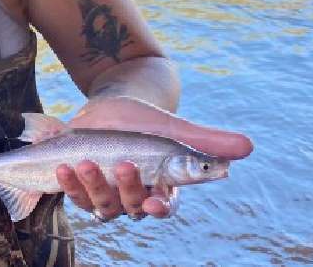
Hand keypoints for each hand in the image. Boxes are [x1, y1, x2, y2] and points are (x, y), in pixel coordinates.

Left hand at [56, 96, 252, 222]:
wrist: (110, 105)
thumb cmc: (146, 120)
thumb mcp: (174, 126)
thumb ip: (206, 140)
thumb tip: (248, 148)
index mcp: (162, 186)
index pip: (167, 206)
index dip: (161, 208)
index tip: (154, 202)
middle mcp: (135, 196)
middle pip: (132, 206)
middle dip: (126, 187)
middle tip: (124, 163)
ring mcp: (108, 194)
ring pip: (102, 205)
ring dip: (92, 187)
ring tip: (85, 162)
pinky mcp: (83, 187)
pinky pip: (76, 195)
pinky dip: (69, 184)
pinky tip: (64, 167)